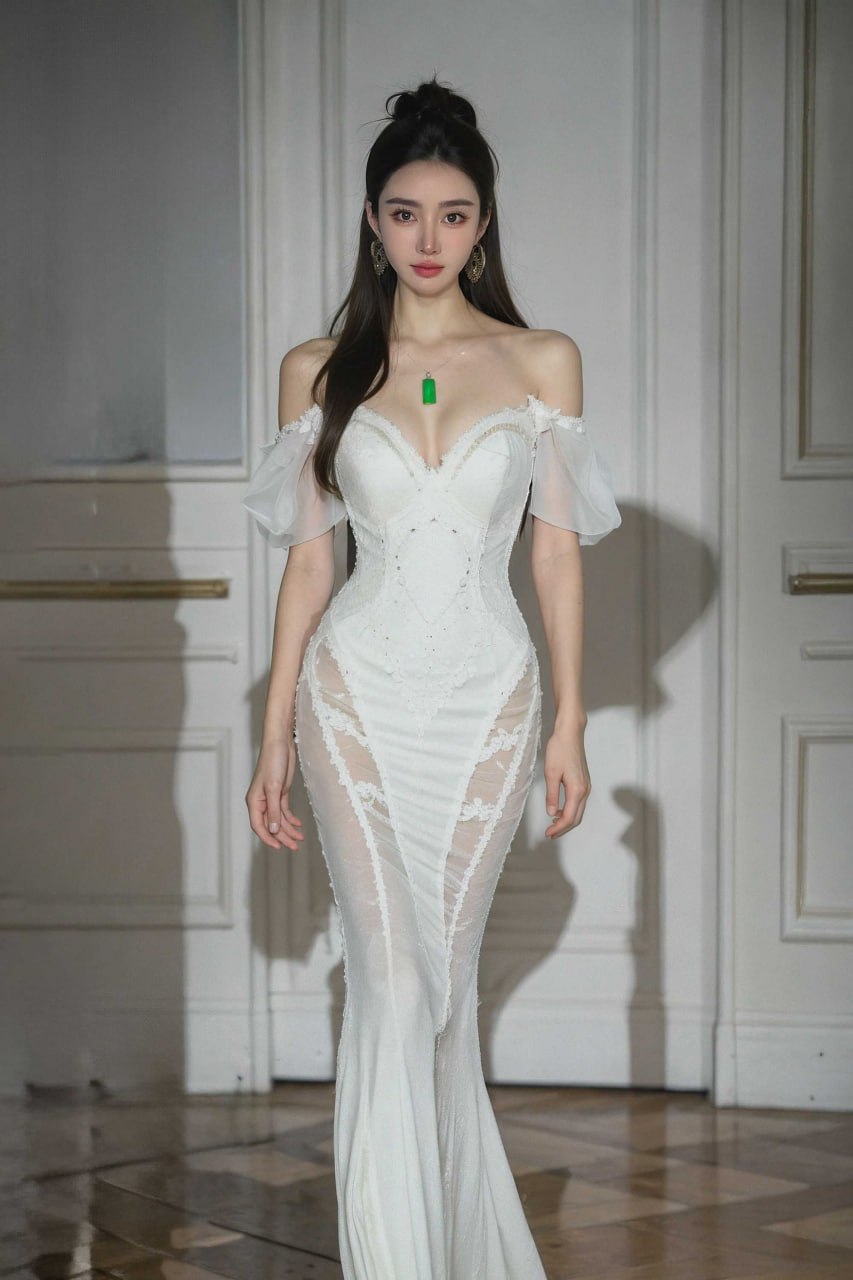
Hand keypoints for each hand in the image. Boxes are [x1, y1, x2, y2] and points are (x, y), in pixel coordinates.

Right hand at [245, 735, 304, 850]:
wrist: (280, 744)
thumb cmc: (273, 762)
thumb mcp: (274, 788)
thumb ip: (273, 810)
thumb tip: (272, 830)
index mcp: (254, 801)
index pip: (258, 826)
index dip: (268, 838)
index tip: (279, 847)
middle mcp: (261, 802)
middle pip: (270, 825)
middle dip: (282, 837)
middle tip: (295, 847)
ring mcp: (271, 798)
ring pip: (278, 819)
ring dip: (289, 830)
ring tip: (300, 839)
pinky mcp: (280, 792)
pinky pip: (283, 811)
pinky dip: (290, 819)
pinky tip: (298, 825)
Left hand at [543, 723, 590, 838]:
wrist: (570, 733)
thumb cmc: (559, 749)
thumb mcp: (551, 773)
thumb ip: (552, 795)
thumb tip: (551, 813)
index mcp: (577, 789)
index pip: (569, 817)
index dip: (559, 829)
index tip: (547, 834)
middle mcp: (585, 790)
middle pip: (577, 818)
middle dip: (563, 829)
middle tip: (549, 834)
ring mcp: (586, 786)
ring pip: (579, 811)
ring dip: (567, 820)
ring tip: (552, 825)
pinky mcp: (583, 782)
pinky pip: (578, 802)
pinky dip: (570, 810)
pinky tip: (559, 810)